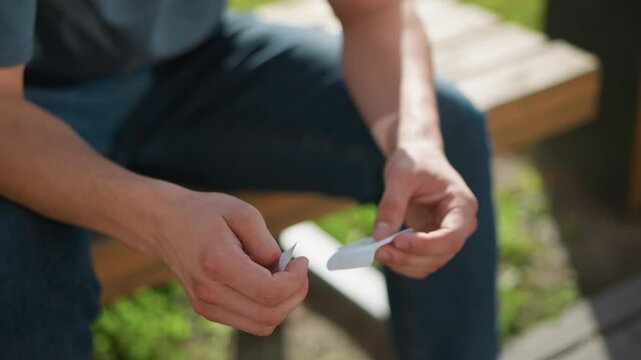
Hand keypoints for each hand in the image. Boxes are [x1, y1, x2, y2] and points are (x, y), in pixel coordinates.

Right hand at [148, 189, 308, 335]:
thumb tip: (284, 269)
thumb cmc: (205, 213)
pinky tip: (265, 282)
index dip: (295, 281)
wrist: (165, 223)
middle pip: (270, 315)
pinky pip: (250, 321)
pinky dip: (267, 307)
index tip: (300, 261)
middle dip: (295, 294)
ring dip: (283, 304)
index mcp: (218, 263)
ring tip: (282, 276)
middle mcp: (210, 291)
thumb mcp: (242, 214)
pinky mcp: (207, 310)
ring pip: (262, 325)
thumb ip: (267, 244)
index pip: (269, 292)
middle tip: (297, 269)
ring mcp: (206, 305)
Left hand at [373, 143, 477, 278]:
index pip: (451, 236)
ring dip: (404, 263)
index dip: (425, 245)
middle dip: (409, 257)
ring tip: (378, 251)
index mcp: (462, 204)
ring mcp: (448, 235)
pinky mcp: (434, 242)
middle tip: (378, 250)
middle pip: (441, 254)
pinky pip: (422, 262)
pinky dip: (404, 263)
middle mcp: (461, 224)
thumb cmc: (413, 162)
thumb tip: (380, 236)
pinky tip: (385, 252)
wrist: (417, 158)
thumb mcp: (399, 177)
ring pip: (431, 263)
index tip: (397, 241)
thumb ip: (391, 205)